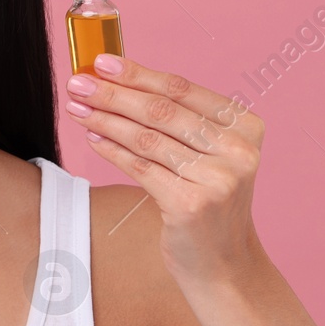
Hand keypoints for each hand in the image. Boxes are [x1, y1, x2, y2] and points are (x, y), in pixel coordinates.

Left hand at [65, 54, 264, 284]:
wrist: (223, 264)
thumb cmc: (207, 201)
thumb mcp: (208, 155)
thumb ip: (177, 121)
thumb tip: (117, 81)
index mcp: (246, 127)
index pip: (182, 90)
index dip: (139, 73)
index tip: (103, 62)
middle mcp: (238, 150)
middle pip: (161, 111)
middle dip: (114, 94)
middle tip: (79, 82)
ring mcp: (218, 179)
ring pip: (147, 139)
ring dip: (105, 120)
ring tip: (78, 108)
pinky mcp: (192, 205)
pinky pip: (141, 168)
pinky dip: (112, 151)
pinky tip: (93, 139)